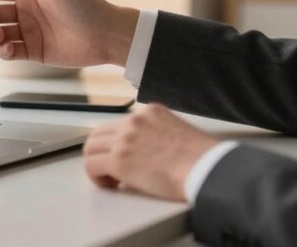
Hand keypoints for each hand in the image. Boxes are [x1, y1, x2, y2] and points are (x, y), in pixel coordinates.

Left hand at [83, 104, 218, 201]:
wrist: (206, 169)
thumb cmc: (202, 159)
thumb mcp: (178, 132)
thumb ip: (156, 136)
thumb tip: (141, 157)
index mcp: (151, 112)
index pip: (120, 124)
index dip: (118, 144)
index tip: (124, 158)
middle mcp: (135, 120)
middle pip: (100, 133)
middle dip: (102, 152)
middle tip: (110, 170)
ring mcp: (125, 138)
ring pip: (91, 147)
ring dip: (97, 164)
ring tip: (110, 179)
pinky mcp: (119, 159)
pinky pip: (91, 165)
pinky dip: (96, 177)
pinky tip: (110, 185)